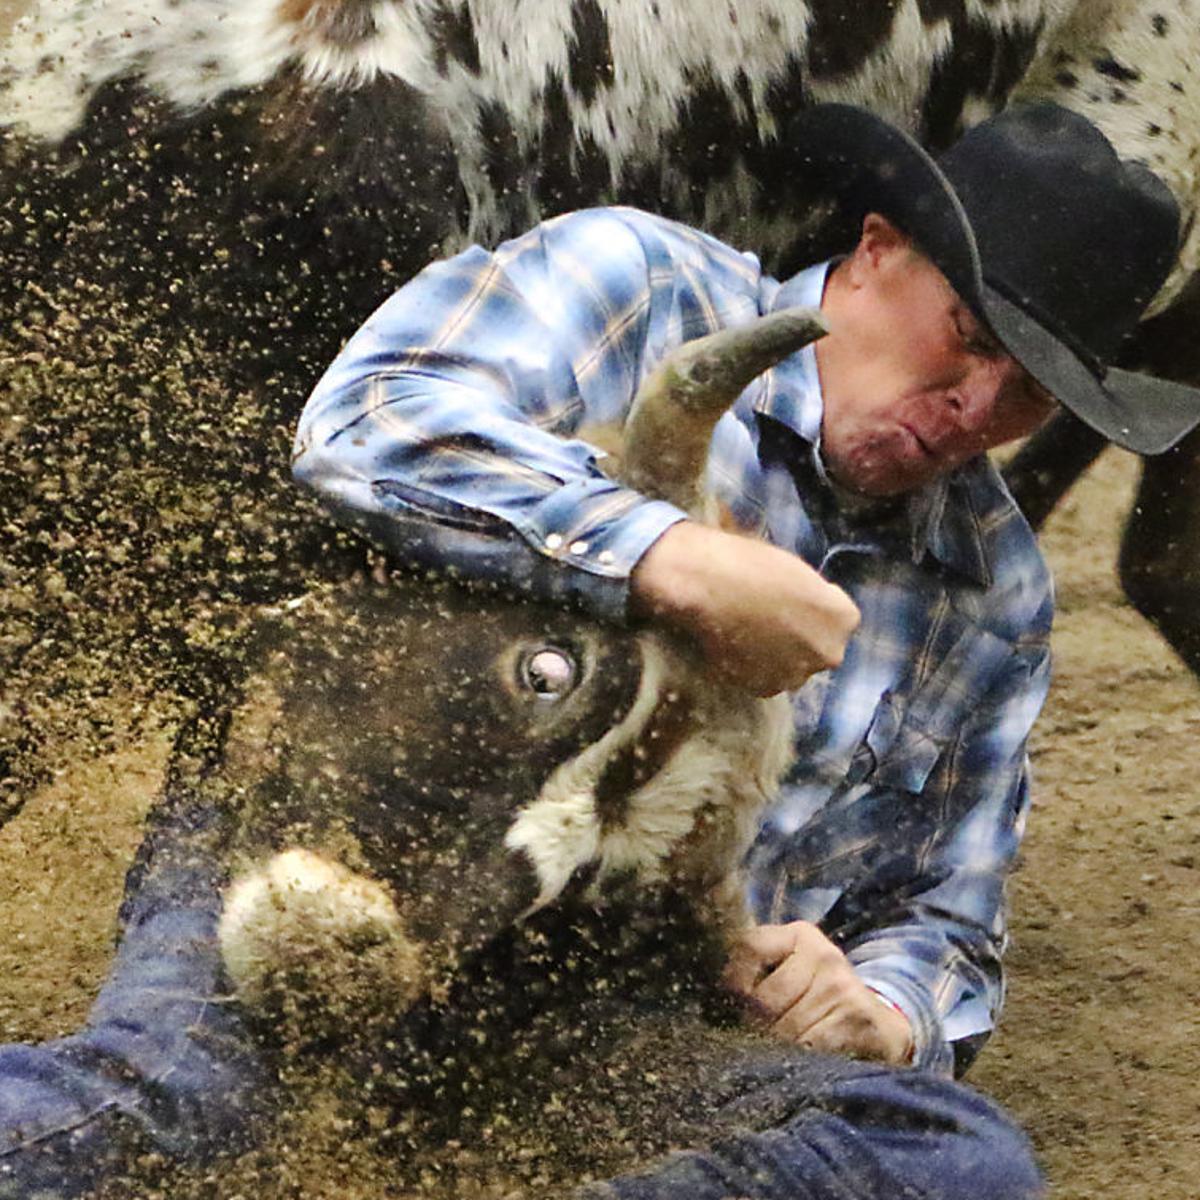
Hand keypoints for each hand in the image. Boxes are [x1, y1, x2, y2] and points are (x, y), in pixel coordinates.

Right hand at [629, 521, 859, 695]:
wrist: (708, 585)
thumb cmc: (751, 564)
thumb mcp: (798, 573)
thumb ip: (813, 599)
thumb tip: (806, 611)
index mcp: (844, 618)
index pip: (838, 619)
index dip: (812, 610)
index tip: (790, 600)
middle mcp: (829, 653)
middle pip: (817, 648)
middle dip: (798, 639)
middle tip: (767, 621)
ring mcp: (797, 675)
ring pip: (790, 668)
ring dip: (775, 657)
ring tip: (745, 633)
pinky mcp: (764, 689)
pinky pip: (763, 679)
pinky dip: (751, 668)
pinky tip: (733, 645)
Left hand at [722, 921, 913, 1064]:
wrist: (880, 1027)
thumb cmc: (818, 1001)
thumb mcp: (791, 973)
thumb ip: (756, 974)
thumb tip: (708, 998)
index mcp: (798, 935)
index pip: (748, 946)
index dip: (731, 981)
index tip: (727, 1005)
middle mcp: (822, 953)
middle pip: (762, 999)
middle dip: (753, 1028)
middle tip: (756, 1041)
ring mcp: (840, 984)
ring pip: (784, 1029)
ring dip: (775, 1049)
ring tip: (780, 1052)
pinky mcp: (856, 1016)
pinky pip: (809, 1046)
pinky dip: (799, 1062)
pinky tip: (803, 1062)